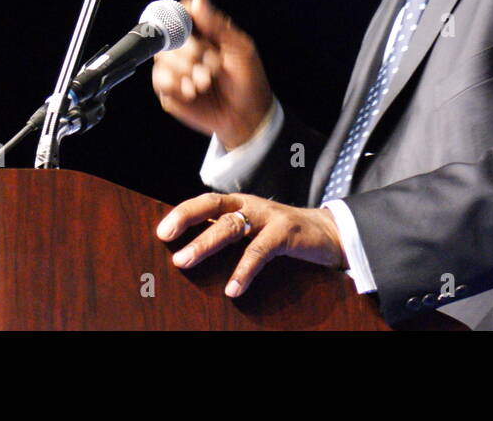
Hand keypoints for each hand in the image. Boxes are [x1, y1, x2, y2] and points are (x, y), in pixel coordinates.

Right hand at [151, 0, 272, 148]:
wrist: (247, 116)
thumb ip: (216, 25)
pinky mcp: (170, 89)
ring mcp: (176, 68)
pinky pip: (160, 80)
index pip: (181, 12)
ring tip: (206, 82)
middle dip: (191, 51)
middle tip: (212, 64)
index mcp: (204, 31)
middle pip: (169, 35)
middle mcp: (187, 46)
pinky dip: (176, 85)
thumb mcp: (240, 48)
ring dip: (185, 70)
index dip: (180, 17)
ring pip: (162, 58)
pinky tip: (193, 92)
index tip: (190, 30)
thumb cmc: (248, 79)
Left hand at [157, 193, 346, 296]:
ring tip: (185, 262)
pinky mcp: (287, 232)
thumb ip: (230, 238)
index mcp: (240, 205)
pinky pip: (260, 250)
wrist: (331, 234)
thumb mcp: (255, 233)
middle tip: (167, 241)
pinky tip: (233, 288)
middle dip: (188, 222)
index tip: (162, 231)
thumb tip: (192, 257)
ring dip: (206, 244)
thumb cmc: (285, 236)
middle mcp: (251, 206)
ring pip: (232, 226)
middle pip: (214, 208)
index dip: (184, 214)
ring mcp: (269, 216)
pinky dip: (244, 269)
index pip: (206, 203)